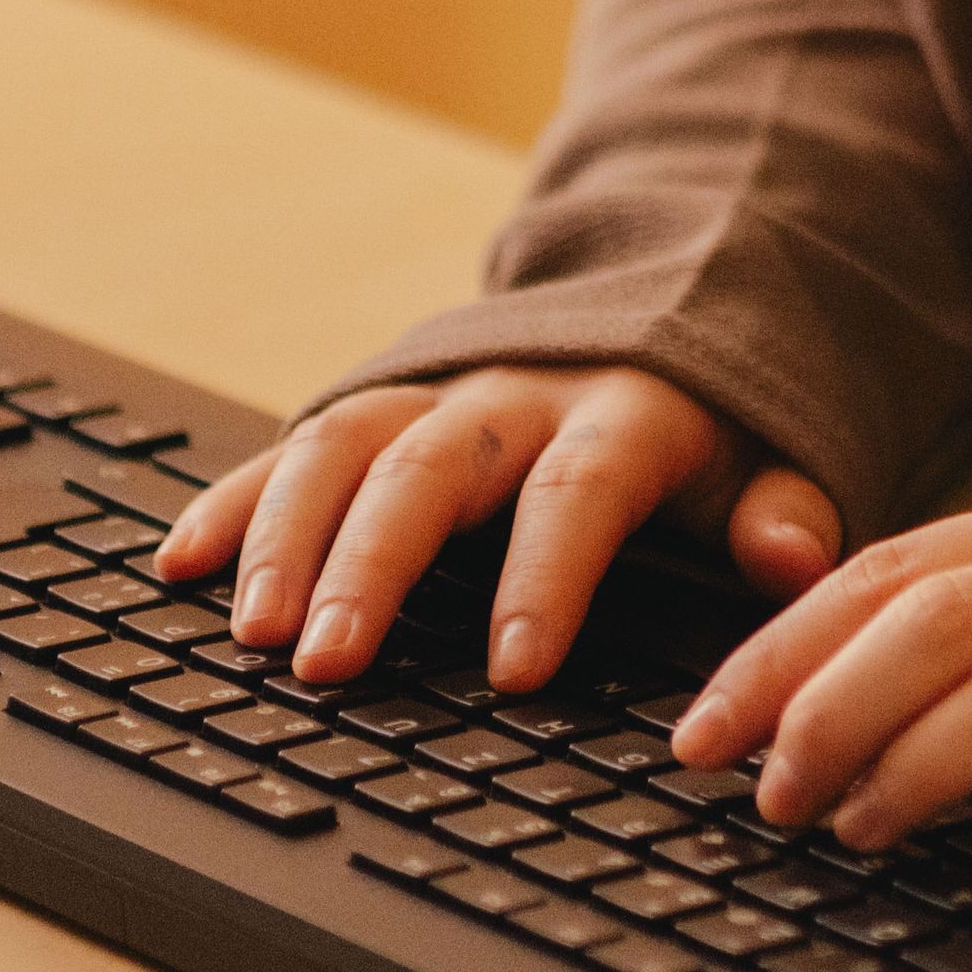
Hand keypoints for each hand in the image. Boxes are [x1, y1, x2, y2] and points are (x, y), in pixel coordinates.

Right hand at [159, 364, 840, 691]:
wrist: (659, 302)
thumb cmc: (704, 424)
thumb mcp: (766, 455)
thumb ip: (782, 512)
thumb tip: (793, 559)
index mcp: (618, 416)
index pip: (577, 494)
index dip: (545, 578)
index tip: (515, 670)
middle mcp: (509, 398)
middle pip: (430, 470)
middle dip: (372, 563)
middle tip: (327, 660)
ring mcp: (430, 398)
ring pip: (343, 449)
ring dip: (286, 537)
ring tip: (250, 631)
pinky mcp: (375, 412)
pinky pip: (289, 448)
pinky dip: (233, 502)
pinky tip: (178, 563)